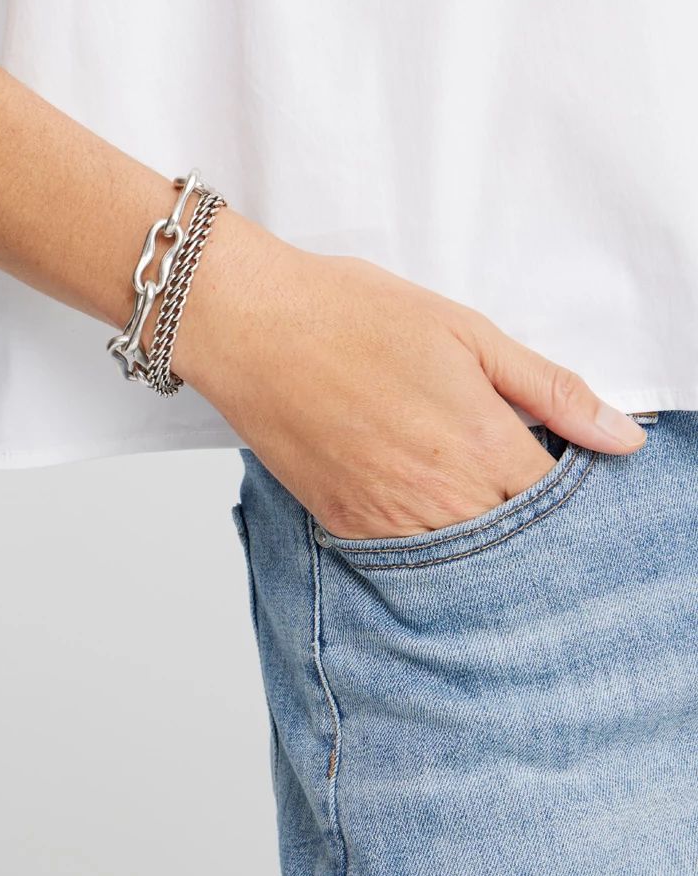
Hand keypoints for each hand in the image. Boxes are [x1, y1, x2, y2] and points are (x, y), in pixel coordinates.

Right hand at [176, 215, 646, 541]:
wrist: (253, 326)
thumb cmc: (352, 314)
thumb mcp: (465, 331)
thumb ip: (548, 388)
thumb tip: (622, 435)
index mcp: (483, 444)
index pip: (560, 500)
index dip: (570, 485)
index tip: (560, 462)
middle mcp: (442, 496)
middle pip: (518, 539)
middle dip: (528, 514)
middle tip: (508, 470)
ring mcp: (389, 519)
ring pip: (465, 560)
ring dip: (479, 532)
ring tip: (464, 482)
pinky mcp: (346, 525)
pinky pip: (407, 559)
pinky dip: (427, 538)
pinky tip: (421, 498)